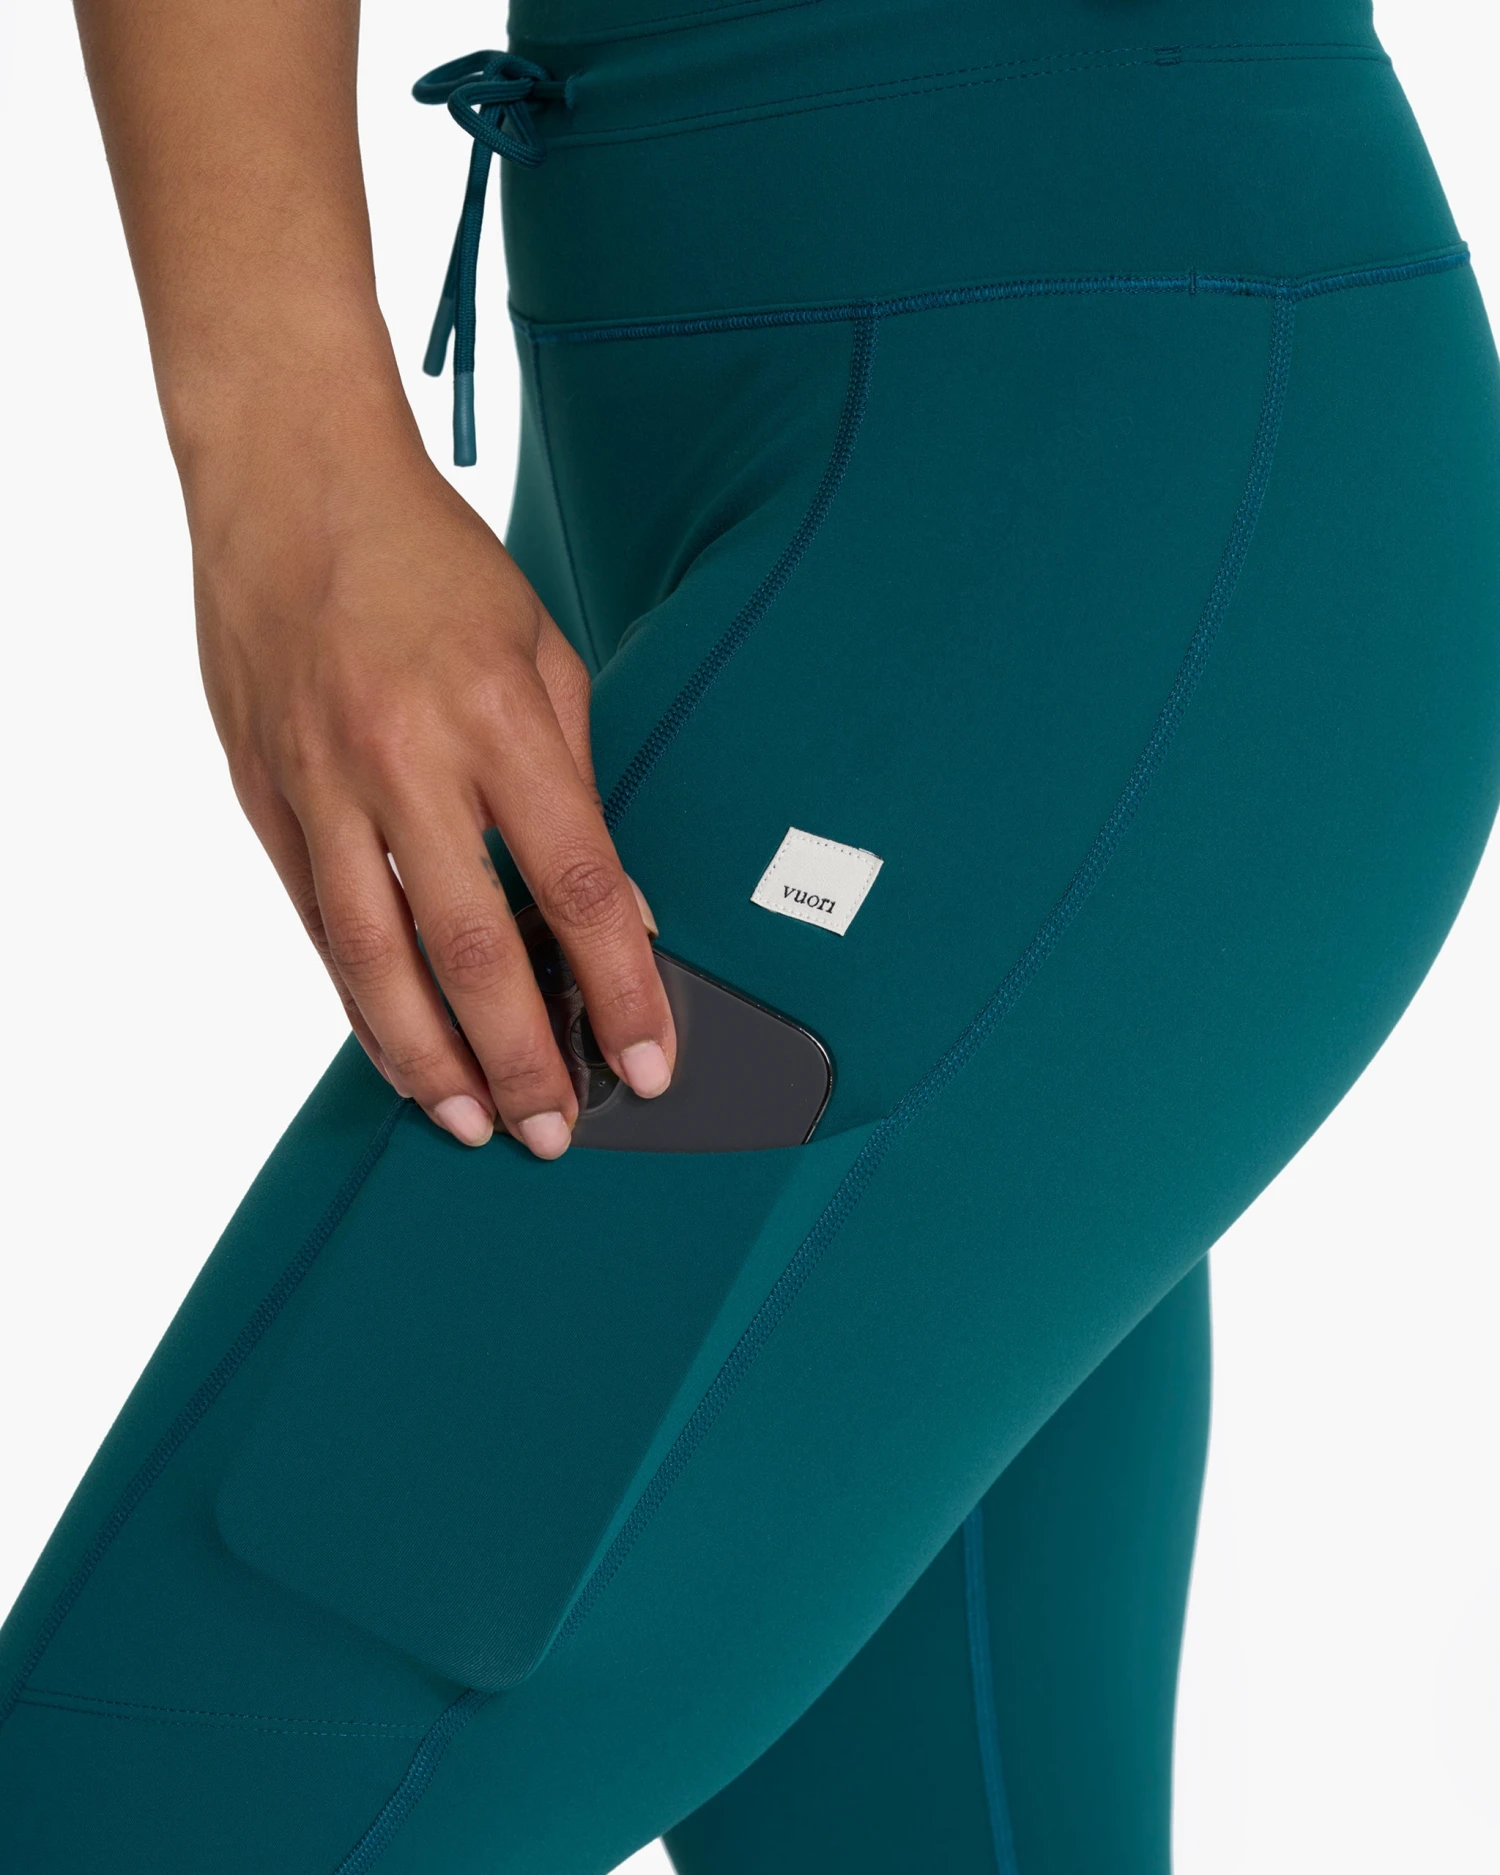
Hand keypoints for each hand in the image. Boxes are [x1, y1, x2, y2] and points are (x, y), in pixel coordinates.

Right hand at [187, 401, 673, 1158]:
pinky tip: (396, 1048)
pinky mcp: (264, 795)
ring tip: (472, 1121)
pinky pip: (317, 924)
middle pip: (473, 948)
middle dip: (523, 1057)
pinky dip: (360, 1000)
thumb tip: (617, 909)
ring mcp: (322, 782)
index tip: (647, 1064)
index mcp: (502, 718)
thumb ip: (576, 783)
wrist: (290, 480)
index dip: (621, 991)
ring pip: (375, 960)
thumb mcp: (544, 649)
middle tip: (556, 1130)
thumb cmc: (434, 563)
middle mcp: (406, 759)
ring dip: (429, 1059)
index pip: (580, 888)